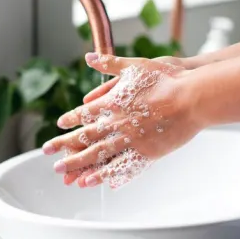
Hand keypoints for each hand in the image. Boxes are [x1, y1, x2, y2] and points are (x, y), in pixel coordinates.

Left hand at [42, 53, 204, 187]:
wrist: (193, 96)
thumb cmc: (167, 78)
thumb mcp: (135, 65)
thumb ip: (110, 64)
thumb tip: (89, 57)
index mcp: (114, 102)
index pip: (85, 113)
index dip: (71, 119)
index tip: (58, 125)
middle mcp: (118, 123)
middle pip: (85, 137)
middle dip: (64, 145)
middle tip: (46, 152)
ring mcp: (131, 139)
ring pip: (98, 154)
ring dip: (78, 163)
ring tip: (62, 172)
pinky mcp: (146, 152)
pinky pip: (121, 166)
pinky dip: (105, 174)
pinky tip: (92, 181)